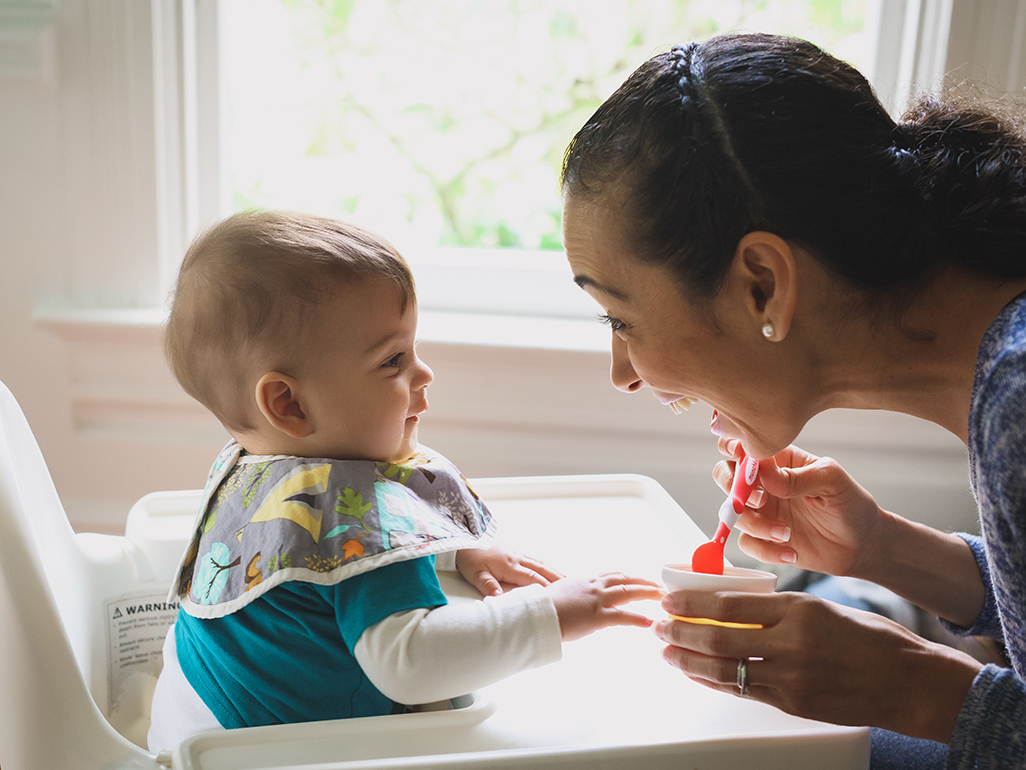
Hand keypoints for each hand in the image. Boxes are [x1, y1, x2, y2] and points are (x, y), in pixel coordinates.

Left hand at [456, 546, 563, 596]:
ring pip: (540, 563)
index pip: (533, 580)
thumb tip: (498, 599)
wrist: (465, 535)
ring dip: (554, 571)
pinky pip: (534, 559)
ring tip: (567, 579)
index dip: (547, 589)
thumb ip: (488, 585)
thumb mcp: (475, 573)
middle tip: (573, 587)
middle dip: (557, 579)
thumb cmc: (470, 556)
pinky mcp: (514, 550)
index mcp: (510, 566)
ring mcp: (517, 553)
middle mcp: (517, 559)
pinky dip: (545, 564)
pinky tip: (549, 568)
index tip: (561, 597)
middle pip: (542, 570)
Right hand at [547, 573, 664, 641]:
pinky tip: (649, 622)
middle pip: (625, 579)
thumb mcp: (558, 594)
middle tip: (659, 584)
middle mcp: (593, 586)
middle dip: (644, 581)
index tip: (639, 577)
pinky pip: (623, 616)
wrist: (536, 614)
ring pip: (629, 592)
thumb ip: (570, 594)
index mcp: (584, 580)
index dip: (628, 576)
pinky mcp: (597, 617)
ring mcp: (597, 600)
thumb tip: (572, 599)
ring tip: (662, 597)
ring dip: (648, 593)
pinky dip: (638, 618)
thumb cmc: (542, 607)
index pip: (612, 574)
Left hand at [656, 589, 981, 741]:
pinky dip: (716, 680)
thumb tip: (734, 607)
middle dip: (680, 632)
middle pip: (718, 638)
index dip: (692, 604)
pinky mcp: (794, 704)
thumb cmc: (870, 638)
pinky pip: (744, 691)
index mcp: (798, 610)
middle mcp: (792, 645)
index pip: (730, 605)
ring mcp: (792, 679)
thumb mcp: (823, 607)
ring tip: (667, 651)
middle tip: (658, 625)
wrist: (909, 683)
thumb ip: (780, 609)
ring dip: (689, 660)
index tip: (669, 599)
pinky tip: (698, 673)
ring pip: (725, 669)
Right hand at [716, 439, 885, 577]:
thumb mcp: (831, 480)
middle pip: (723, 475)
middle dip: (734, 489)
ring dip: (755, 525)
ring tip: (786, 533)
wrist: (862, 546)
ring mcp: (761, 511)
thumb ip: (797, 475)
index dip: (732, 447)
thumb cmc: (851, 504)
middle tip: (761, 502)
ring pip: (732, 512)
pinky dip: (765, 550)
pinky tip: (791, 552)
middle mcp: (764, 483)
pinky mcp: (763, 538)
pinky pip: (745, 543)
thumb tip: (764, 473)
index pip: (744, 445)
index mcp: (778, 460)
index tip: (743, 460)